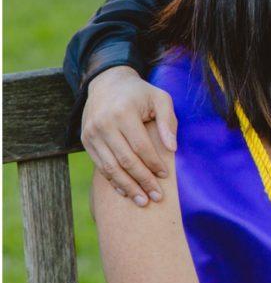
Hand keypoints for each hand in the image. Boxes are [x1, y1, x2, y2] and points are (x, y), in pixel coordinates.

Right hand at [82, 66, 177, 206]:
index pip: (141, 146)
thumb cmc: (140, 93)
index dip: (153, 163)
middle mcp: (103, 124)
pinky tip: (126, 191)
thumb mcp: (161, 98)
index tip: (165, 176)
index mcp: (123, 112)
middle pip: (125, 160)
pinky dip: (113, 181)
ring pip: (110, 167)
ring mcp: (91, 134)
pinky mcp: (85, 140)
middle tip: (156, 197)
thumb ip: (168, 122)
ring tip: (142, 200)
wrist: (108, 82)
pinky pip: (100, 166)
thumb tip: (172, 149)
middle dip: (142, 181)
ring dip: (127, 187)